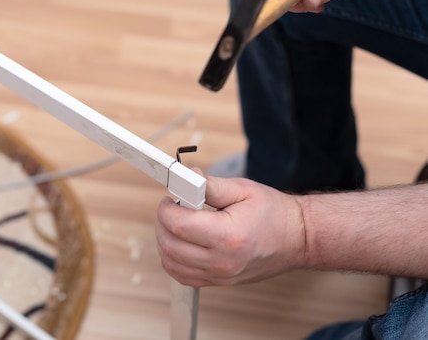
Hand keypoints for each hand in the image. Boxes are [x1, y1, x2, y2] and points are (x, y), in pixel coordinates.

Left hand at [156, 172, 306, 286]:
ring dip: (165, 241)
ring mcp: (220, 276)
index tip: (170, 198)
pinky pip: (182, 276)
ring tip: (179, 223)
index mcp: (229, 236)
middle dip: (163, 223)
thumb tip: (185, 179)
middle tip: (174, 208)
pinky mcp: (218, 282)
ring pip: (171, 264)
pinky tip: (182, 242)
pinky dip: (173, 260)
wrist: (297, 239)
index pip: (179, 225)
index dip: (167, 209)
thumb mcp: (243, 190)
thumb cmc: (275, 213)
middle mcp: (222, 261)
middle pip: (169, 245)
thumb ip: (209, 185)